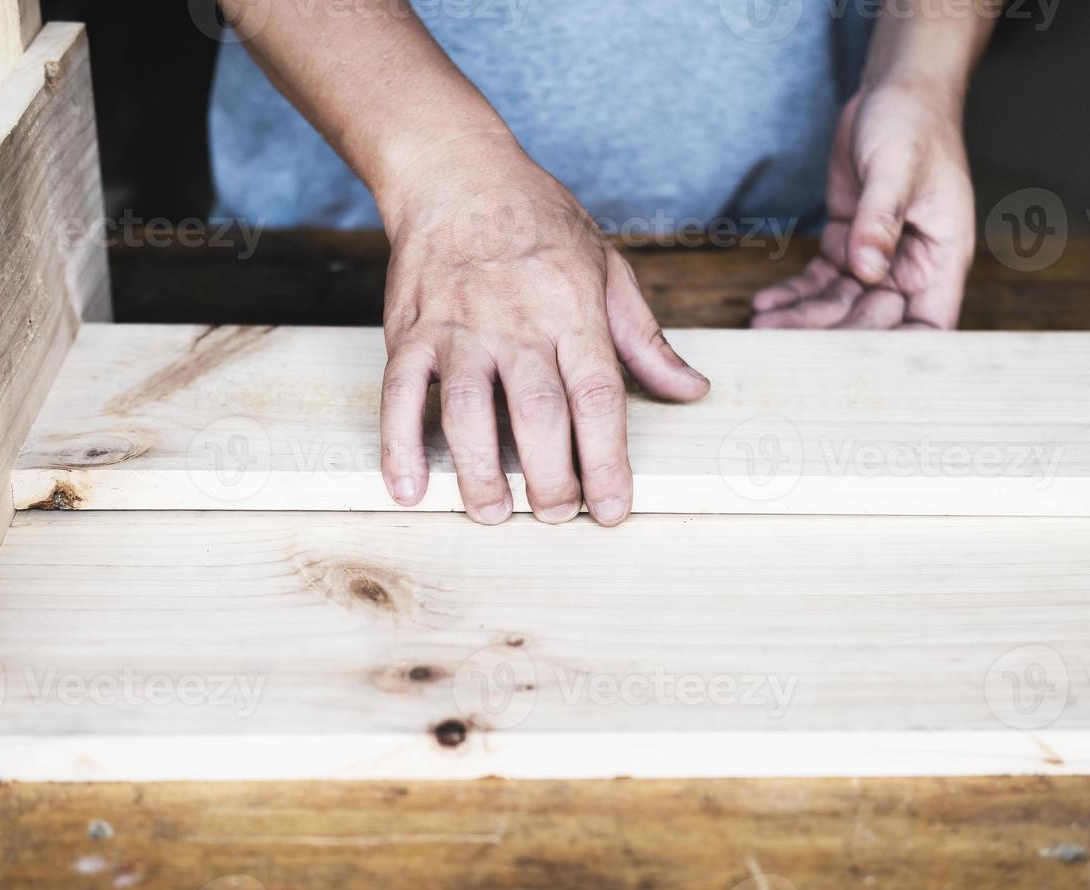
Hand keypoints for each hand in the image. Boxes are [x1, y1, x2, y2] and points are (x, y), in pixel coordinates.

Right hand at [376, 140, 710, 525]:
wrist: (458, 173)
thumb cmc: (540, 222)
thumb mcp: (609, 269)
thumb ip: (646, 340)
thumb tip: (692, 390)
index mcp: (574, 312)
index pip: (598, 399)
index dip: (607, 462)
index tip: (613, 508)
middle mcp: (517, 323)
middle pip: (538, 415)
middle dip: (550, 479)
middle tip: (556, 516)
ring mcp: (459, 327)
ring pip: (467, 411)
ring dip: (480, 471)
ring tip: (493, 512)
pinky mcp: (410, 330)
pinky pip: (399, 393)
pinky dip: (398, 444)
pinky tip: (408, 486)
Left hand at [751, 80, 974, 329]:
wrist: (895, 92)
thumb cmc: (914, 123)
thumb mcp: (898, 168)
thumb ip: (880, 219)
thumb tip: (869, 267)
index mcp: (941, 257)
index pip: (927, 325)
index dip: (898, 353)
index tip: (855, 369)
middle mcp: (911, 266)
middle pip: (872, 321)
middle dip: (830, 335)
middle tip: (783, 343)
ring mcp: (877, 258)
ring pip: (839, 305)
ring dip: (801, 318)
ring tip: (761, 326)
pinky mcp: (848, 245)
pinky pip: (819, 281)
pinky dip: (793, 294)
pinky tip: (764, 303)